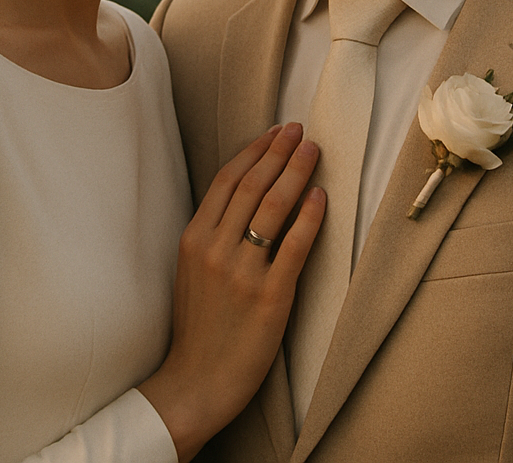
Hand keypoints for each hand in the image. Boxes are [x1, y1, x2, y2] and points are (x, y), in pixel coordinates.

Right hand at [138, 123, 323, 461]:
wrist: (195, 382)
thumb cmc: (197, 329)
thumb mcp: (192, 272)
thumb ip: (211, 235)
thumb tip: (242, 199)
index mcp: (193, 240)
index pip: (226, 181)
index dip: (253, 152)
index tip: (274, 133)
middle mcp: (214, 249)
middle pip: (251, 186)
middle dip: (278, 152)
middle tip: (299, 130)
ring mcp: (241, 272)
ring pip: (271, 208)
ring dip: (295, 173)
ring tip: (313, 151)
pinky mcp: (269, 297)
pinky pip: (293, 247)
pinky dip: (309, 217)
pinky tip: (321, 197)